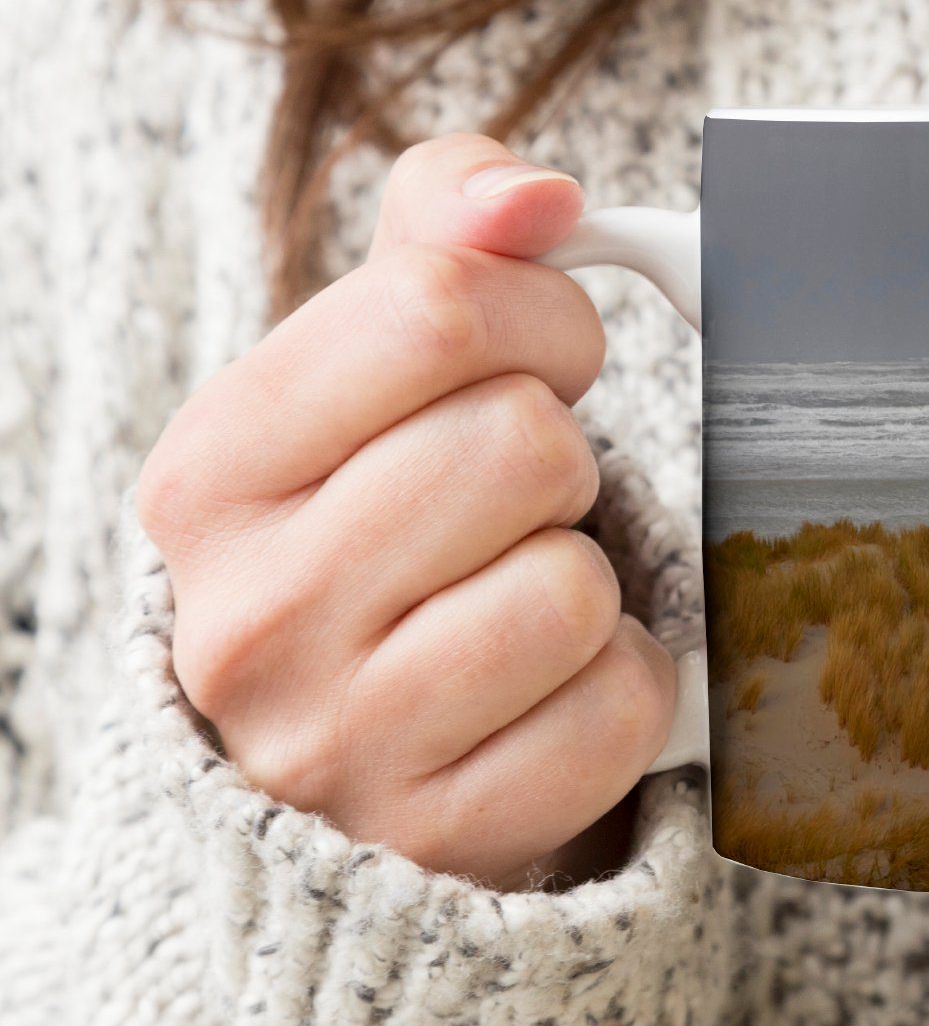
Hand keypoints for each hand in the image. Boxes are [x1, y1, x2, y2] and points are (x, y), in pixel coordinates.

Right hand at [137, 135, 675, 890]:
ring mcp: (341, 740)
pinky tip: (549, 685)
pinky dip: (618, 682)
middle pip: (523, 444)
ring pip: (572, 586)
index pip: (435, 311)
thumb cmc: (388, 519)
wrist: (359, 741)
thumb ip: (448, 230)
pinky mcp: (445, 828)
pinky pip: (616, 706)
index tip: (543, 361)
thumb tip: (540, 196)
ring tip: (516, 592)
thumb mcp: (374, 363)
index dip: (541, 317)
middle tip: (519, 501)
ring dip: (585, 576)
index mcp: (213, 470)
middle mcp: (250, 614)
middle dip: (559, 457)